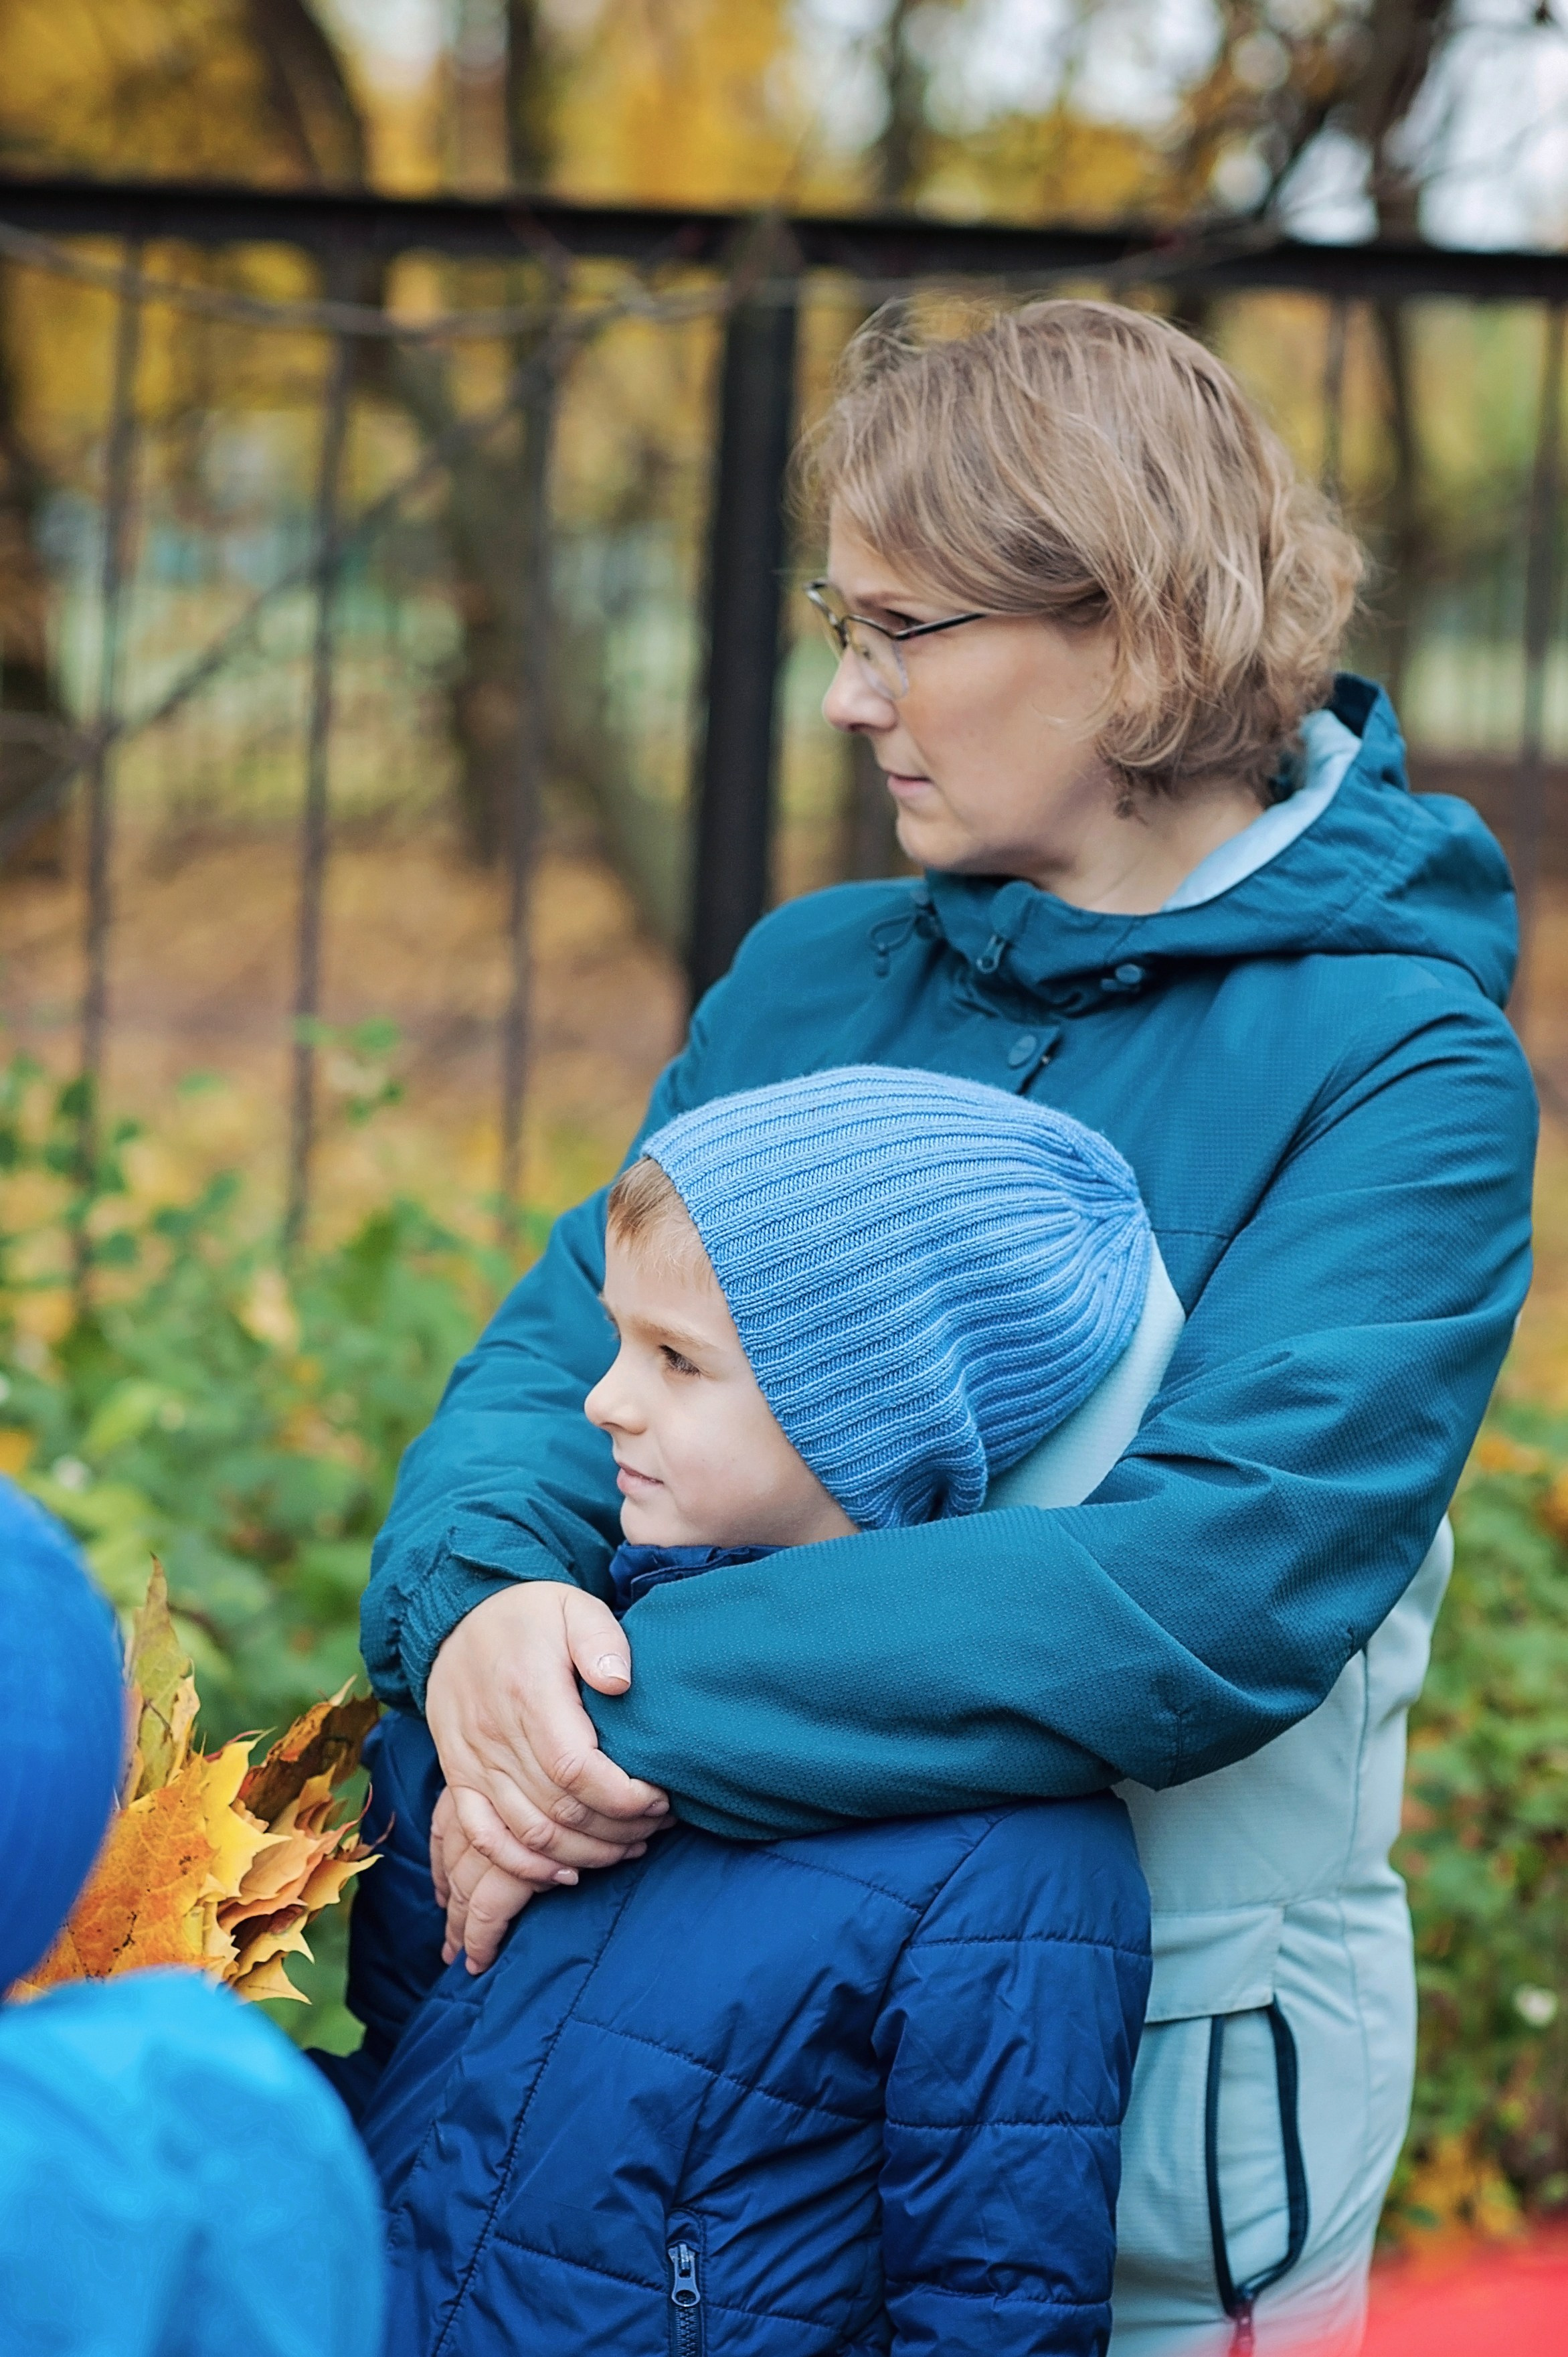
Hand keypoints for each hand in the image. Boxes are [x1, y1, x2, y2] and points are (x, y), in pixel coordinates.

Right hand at [424, 1581, 670, 1962]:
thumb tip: (620, 1683)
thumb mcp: (573, 1607)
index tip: (661, 1798)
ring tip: (627, 1847)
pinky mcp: (459, 1776)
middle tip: (656, 1826)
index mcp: (529, 1693)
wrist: (456, 1618)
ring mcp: (473, 1761)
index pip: (576, 1768)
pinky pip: (483, 1837)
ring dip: (582, 1855)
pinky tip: (563, 1872)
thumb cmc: (529, 1615)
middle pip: (559, 1809)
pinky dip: (522, 1865)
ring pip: (528, 1833)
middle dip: (616, 1830)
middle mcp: (496, 1734)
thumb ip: (601, 1640)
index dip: (623, 1796)